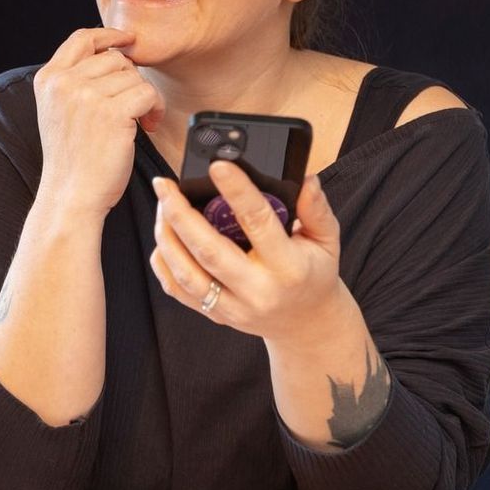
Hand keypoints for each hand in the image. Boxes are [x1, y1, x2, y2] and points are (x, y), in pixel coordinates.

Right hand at [34, 27, 164, 218]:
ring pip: (134, 77)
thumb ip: (76, 81)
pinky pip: (148, 94)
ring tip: (140, 122)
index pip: (81, 38)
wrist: (71, 196)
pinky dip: (155, 109)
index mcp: (48, 79)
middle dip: (131, 81)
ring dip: (145, 99)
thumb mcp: (60, 111)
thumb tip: (117, 53)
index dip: (109, 34)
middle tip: (135, 107)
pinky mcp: (112, 112)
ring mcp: (86, 96)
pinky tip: (148, 127)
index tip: (128, 40)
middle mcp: (64, 83)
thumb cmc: (73, 159)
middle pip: (115, 59)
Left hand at [150, 161, 345, 343]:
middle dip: (180, 214)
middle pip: (208, 250)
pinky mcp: (214, 314)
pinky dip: (163, 262)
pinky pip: (177, 290)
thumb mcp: (327, 241)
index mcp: (287, 266)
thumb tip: (307, 179)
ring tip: (161, 205)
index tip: (217, 166)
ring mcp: (232, 306)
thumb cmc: (313, 275)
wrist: (305, 324)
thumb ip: (316, 210)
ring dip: (166, 236)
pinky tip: (163, 237)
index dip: (236, 191)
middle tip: (164, 184)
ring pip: (186, 273)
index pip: (257, 223)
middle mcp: (257, 289)